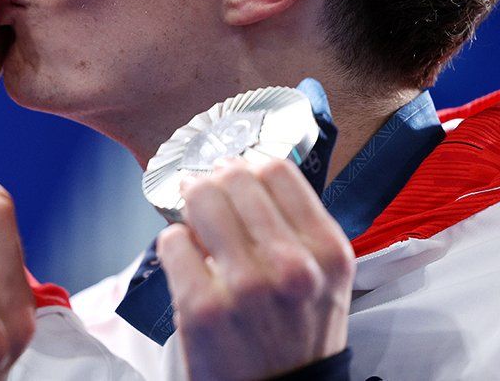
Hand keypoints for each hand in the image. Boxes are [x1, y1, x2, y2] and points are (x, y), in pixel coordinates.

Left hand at [156, 158, 355, 380]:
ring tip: (195, 223)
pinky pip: (172, 241)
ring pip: (200, 200)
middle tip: (206, 193)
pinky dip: (174, 245)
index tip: (234, 174)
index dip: (248, 166)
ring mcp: (245, 286)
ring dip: (192, 206)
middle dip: (214, 182)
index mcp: (327, 252)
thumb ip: (296, 226)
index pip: (277, 170)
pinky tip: (188, 262)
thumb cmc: (297, 335)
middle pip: (234, 178)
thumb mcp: (323, 279)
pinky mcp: (202, 307)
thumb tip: (246, 172)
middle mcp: (291, 266)